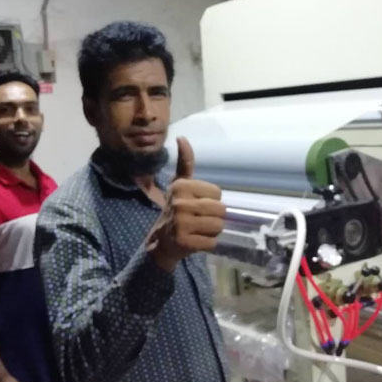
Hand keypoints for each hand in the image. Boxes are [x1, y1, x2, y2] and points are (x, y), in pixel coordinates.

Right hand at [147, 137, 225, 271]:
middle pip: (221, 210)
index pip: (218, 193)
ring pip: (218, 226)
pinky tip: (194, 241)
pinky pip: (212, 242)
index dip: (211, 201)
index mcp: (181, 186)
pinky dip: (207, 244)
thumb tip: (182, 138)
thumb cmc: (175, 209)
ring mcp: (181, 223)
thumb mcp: (179, 184)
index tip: (196, 205)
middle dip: (214, 217)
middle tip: (198, 220)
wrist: (160, 241)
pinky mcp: (184, 242)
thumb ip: (185, 162)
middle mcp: (180, 203)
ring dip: (211, 231)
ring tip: (197, 230)